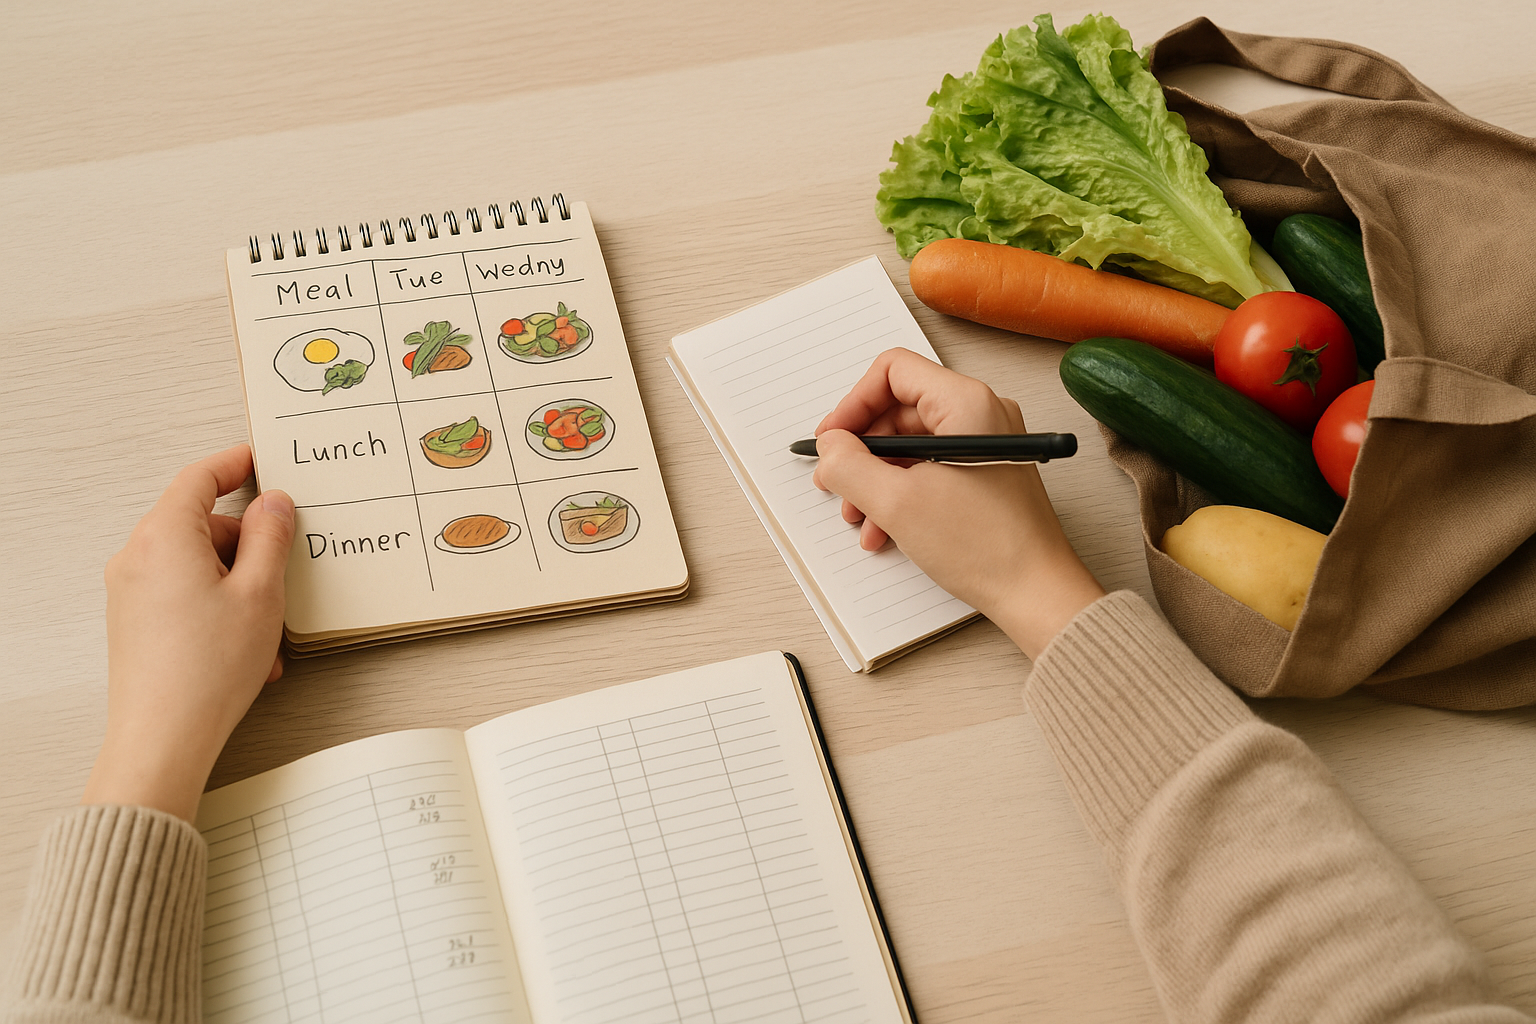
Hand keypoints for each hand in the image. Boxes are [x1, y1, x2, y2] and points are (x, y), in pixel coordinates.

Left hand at [81, 445, 293, 820]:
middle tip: (283, 566)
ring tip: (267, 627)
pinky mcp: (134, 621)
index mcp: (164, 537)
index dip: (232, 464)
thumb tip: (272, 505)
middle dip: (248, 543)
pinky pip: (184, 593)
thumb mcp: (261, 592)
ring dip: (239, 584)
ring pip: (197, 564)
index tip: (256, 459)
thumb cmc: (207, 670)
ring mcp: (131, 591)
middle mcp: (137, 557)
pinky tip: (247, 645)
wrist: (163, 737)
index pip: (198, 479)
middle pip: (200, 524)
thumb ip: (270, 537)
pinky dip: (219, 606)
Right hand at [812, 349, 1104, 659]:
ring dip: (877, 478)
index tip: (834, 440)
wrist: (1035, 592)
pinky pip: (931, 466)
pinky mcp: (986, 471)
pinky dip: (901, 492)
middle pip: (899, 410)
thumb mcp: (895, 503)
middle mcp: (981, 414)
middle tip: (838, 481)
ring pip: (911, 444)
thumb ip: (849, 466)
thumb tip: (830, 447)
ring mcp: (986, 443)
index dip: (853, 404)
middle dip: (862, 451)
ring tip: (861, 516)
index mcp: (966, 403)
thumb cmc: (987, 547)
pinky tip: (885, 528)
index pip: (893, 372)